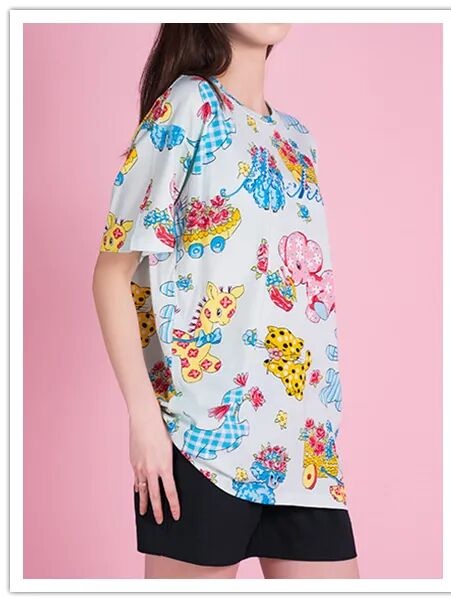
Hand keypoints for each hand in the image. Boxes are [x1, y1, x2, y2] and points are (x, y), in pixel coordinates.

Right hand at [129, 408, 180, 523]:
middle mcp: (152, 470)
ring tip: (144, 513)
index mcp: (165, 467)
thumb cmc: (161, 430)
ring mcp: (140, 468)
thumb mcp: (171, 448)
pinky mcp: (133, 463)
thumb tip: (169, 474)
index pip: (171, 492)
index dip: (173, 506)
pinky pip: (136, 479)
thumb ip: (170, 463)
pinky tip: (137, 492)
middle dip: (158, 511)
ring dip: (144, 503)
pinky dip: (137, 487)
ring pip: (142, 490)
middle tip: (160, 522)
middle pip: (155, 496)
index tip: (176, 516)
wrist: (144, 420)